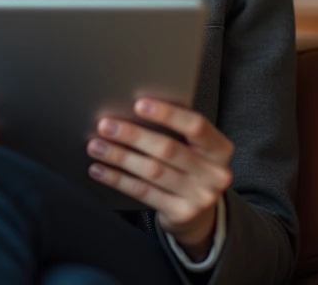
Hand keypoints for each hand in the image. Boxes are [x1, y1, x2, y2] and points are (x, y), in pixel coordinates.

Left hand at [86, 99, 233, 255]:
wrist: (200, 213)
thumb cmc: (190, 167)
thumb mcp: (195, 149)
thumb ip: (177, 132)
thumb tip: (133, 109)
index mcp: (220, 149)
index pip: (196, 125)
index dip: (167, 114)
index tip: (138, 104)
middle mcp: (215, 174)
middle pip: (168, 149)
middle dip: (133, 135)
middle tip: (105, 126)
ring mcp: (199, 197)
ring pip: (152, 171)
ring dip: (120, 157)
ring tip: (97, 146)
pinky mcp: (180, 214)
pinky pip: (143, 192)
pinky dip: (117, 179)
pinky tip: (100, 169)